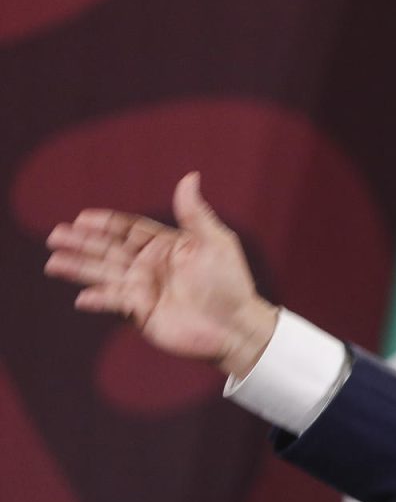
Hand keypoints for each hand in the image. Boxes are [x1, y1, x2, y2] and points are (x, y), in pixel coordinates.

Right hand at [44, 171, 278, 377]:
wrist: (237, 326)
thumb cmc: (231, 283)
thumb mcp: (215, 243)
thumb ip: (195, 213)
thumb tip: (190, 176)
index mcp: (165, 246)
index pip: (128, 230)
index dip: (105, 223)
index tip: (82, 217)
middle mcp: (150, 266)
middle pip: (109, 250)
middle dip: (82, 242)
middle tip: (55, 235)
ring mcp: (144, 289)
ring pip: (104, 274)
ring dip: (78, 268)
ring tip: (52, 262)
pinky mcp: (142, 313)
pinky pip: (115, 303)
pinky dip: (98, 300)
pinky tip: (81, 298)